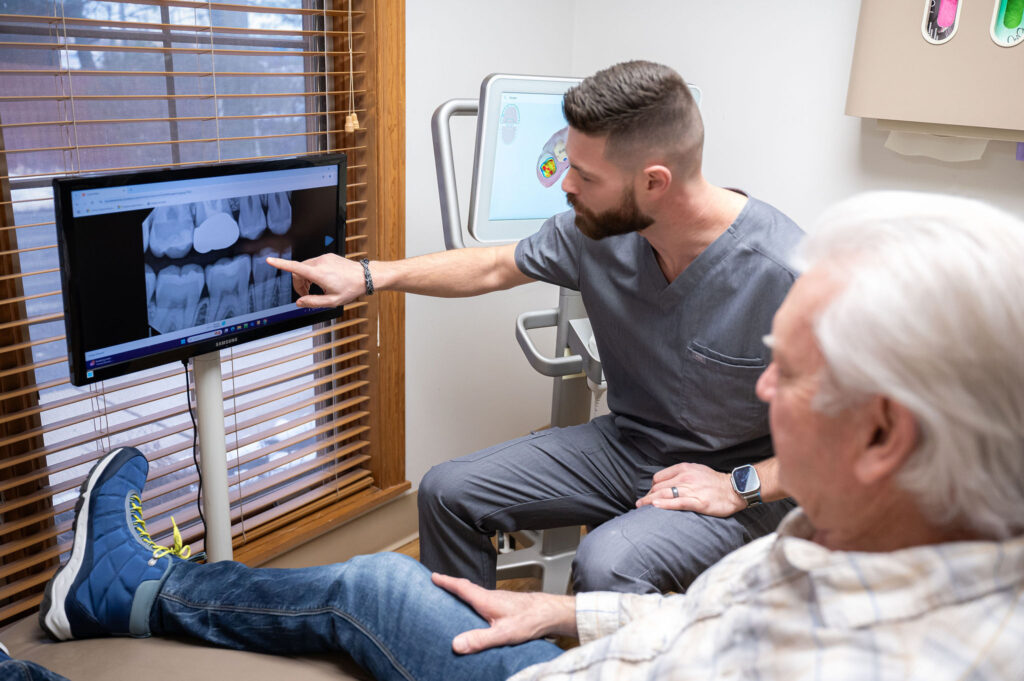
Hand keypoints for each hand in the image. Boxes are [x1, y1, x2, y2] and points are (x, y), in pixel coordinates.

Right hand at [266, 253, 365, 307]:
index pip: (295, 267)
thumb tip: (299, 302)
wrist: (365, 276)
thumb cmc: (351, 288)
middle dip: (298, 283)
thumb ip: (313, 302)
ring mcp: (324, 258)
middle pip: (298, 271)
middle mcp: (320, 262)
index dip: (280, 264)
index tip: (269, 260)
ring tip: (314, 290)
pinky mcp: (328, 256)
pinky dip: (312, 273)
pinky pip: (314, 263)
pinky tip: (322, 281)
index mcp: (319, 273)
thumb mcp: (332, 301)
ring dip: (305, 278)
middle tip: (305, 295)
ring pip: (305, 267)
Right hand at [431, 573, 576, 654]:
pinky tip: (477, 614)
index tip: (433, 576)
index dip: (446, 581)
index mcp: (487, 600)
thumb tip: (456, 644)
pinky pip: (485, 602)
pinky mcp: (506, 607)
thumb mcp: (503, 633)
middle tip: (438, 585)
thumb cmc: (531, 620)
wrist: (552, 613)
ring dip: (463, 595)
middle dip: (451, 586)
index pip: (462, 587)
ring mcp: (499, 601)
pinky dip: (475, 603)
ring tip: (452, 600)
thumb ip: (480, 639)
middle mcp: (491, 597)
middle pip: (467, 589)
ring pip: (476, 596)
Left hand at [635, 462, 743, 516]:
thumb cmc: (714, 481)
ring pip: (664, 494)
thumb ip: (680, 474)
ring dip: (649, 501)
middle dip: (647, 496)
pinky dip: (664, 504)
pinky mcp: (698, 502)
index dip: (651, 487)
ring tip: (641, 507)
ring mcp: (691, 489)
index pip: (659, 477)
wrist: (734, 489)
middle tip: (641, 504)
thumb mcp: (696, 470)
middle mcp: (685, 477)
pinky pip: (677, 503)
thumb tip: (666, 483)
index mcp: (684, 469)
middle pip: (658, 487)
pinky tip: (655, 506)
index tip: (649, 495)